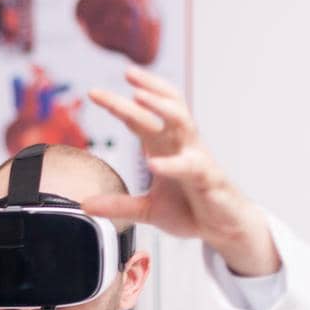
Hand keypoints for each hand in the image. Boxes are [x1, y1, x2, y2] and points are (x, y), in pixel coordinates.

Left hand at [84, 67, 281, 275]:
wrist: (224, 229)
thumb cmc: (191, 210)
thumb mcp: (147, 209)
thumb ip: (118, 205)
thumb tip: (85, 204)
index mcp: (165, 148)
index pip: (140, 118)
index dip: (119, 104)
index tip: (93, 93)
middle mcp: (181, 145)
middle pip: (162, 108)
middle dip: (140, 91)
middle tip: (115, 80)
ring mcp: (196, 158)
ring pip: (181, 122)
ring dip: (160, 106)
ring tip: (138, 96)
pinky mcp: (208, 178)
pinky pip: (190, 166)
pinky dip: (171, 164)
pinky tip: (153, 163)